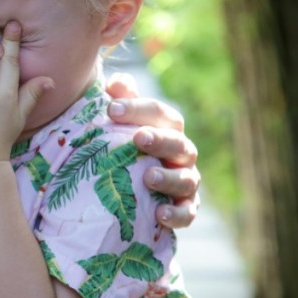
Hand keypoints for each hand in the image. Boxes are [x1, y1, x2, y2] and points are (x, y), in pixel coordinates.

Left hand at [106, 73, 200, 228]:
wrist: (131, 190)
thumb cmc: (123, 146)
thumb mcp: (119, 124)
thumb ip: (119, 101)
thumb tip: (116, 83)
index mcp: (166, 128)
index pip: (159, 113)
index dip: (137, 109)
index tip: (110, 109)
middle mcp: (181, 153)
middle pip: (178, 143)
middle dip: (160, 139)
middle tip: (138, 138)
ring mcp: (185, 182)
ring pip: (186, 179)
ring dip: (168, 178)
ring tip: (148, 177)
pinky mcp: (185, 209)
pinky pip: (187, 213)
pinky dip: (177, 214)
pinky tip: (159, 214)